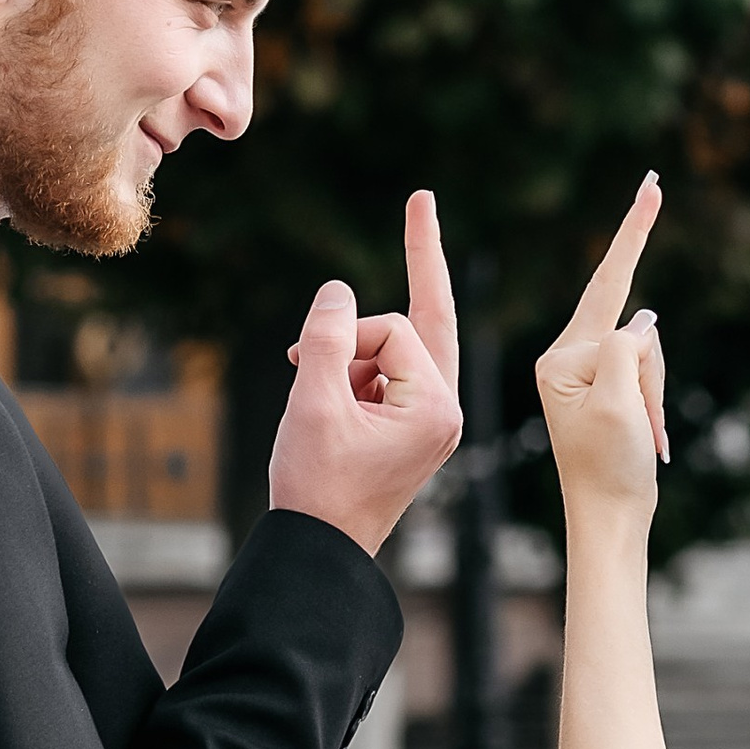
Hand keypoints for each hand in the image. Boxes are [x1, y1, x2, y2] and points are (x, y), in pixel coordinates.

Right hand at [265, 191, 465, 560]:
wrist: (319, 549)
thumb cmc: (317, 485)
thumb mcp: (314, 401)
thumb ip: (325, 336)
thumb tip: (338, 288)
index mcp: (436, 407)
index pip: (392, 331)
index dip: (343, 339)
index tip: (304, 366)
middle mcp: (445, 410)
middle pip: (430, 318)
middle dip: (420, 263)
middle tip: (422, 199)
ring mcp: (431, 419)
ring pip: (399, 347)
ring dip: (353, 351)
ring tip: (307, 376)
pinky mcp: (412, 427)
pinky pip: (386, 373)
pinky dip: (352, 370)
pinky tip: (318, 391)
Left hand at [535, 179, 668, 525]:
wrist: (612, 517)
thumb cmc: (610, 466)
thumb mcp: (618, 402)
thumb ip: (627, 347)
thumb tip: (641, 321)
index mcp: (560, 357)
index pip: (607, 288)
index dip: (633, 235)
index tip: (651, 187)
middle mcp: (568, 357)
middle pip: (635, 333)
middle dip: (650, 380)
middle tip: (638, 429)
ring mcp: (588, 372)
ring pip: (649, 354)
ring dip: (656, 396)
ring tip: (640, 437)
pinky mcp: (607, 387)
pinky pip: (648, 374)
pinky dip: (656, 405)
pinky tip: (646, 439)